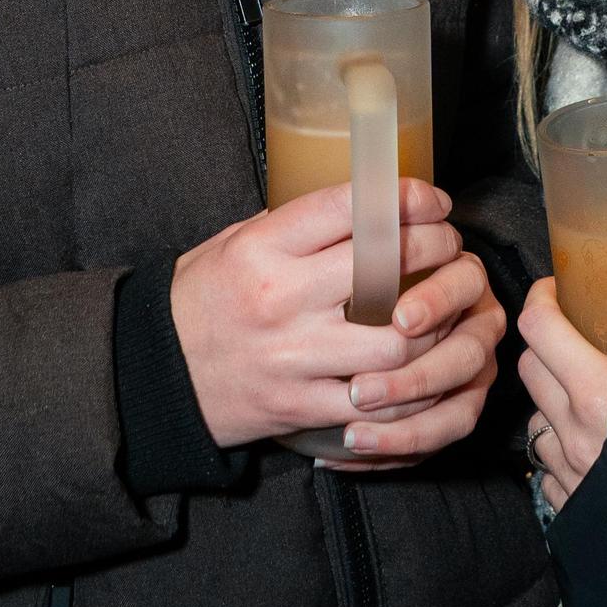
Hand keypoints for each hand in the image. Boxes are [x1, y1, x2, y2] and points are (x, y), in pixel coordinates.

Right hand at [171, 181, 502, 457]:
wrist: (155, 375)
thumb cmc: (201, 300)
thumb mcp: (235, 243)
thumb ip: (298, 227)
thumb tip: (371, 204)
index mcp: (263, 249)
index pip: (352, 209)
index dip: (407, 200)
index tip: (432, 202)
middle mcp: (280, 299)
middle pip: (387, 270)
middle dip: (436, 252)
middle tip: (450, 248)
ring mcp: (294, 358)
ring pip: (398, 342)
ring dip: (436, 324)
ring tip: (446, 308)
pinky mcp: (301, 406)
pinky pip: (378, 402)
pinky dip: (413, 387)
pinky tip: (426, 366)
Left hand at [518, 277, 606, 511]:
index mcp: (599, 393)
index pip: (540, 330)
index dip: (542, 301)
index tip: (557, 290)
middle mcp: (575, 435)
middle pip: (530, 370)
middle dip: (545, 346)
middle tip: (574, 337)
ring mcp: (572, 477)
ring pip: (538, 423)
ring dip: (552, 405)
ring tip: (585, 399)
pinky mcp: (579, 512)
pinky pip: (551, 474)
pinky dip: (563, 455)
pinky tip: (592, 451)